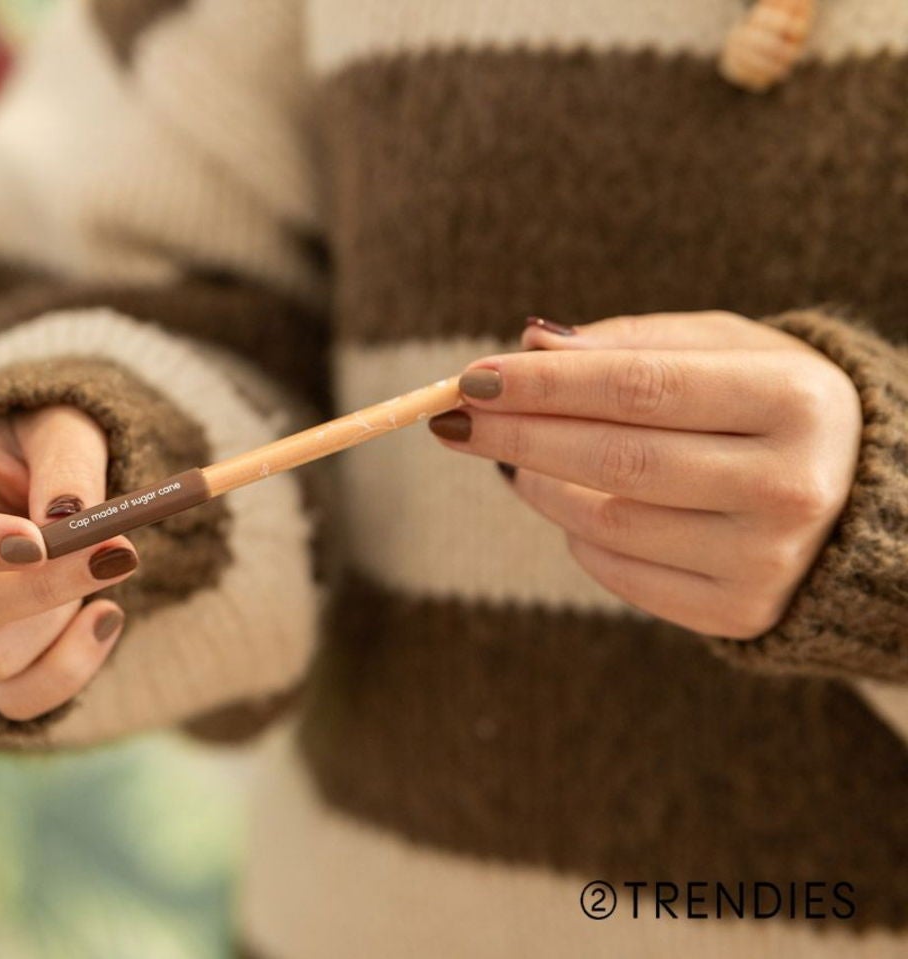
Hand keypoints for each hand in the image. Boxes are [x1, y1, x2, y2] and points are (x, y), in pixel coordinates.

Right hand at [0, 405, 134, 719]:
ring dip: (61, 617)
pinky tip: (106, 618)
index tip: (39, 540)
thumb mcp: (60, 425)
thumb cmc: (38, 442)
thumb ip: (66, 461)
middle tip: (120, 553)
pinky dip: (70, 668)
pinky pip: (13, 702)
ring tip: (106, 565)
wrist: (40, 479)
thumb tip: (70, 516)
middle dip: (44, 586)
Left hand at [428, 311, 862, 638]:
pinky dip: (577, 533)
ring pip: (606, 520)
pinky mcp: (737, 611)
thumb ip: (632, 342)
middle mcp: (789, 484)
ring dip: (538, 483)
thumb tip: (531, 343)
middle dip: (518, 435)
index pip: (641, 387)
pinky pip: (617, 570)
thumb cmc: (770, 406)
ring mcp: (766, 559)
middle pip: (617, 459)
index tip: (473, 377)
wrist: (863, 500)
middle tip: (452, 418)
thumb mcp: (727, 350)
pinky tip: (573, 502)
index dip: (546, 383)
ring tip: (512, 458)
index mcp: (795, 400)